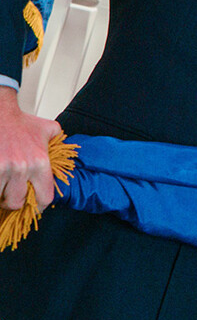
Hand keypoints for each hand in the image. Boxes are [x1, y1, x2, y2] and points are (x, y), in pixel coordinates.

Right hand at [0, 86, 61, 209]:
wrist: (1, 114)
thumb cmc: (23, 123)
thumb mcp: (50, 130)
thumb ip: (60, 143)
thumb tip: (67, 153)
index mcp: (40, 162)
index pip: (45, 197)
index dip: (40, 205)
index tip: (36, 205)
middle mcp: (22, 168)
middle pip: (17, 202)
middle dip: (14, 202)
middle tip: (13, 195)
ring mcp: (2, 169)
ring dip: (0, 195)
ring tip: (3, 185)